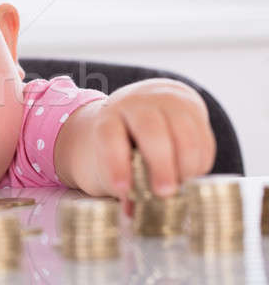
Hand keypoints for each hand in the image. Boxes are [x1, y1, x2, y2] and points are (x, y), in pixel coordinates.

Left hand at [93, 78, 215, 200]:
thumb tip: (133, 212)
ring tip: (180, 188)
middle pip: (151, 131)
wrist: (146, 102)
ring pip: (184, 134)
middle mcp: (138, 104)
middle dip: (160, 165)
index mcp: (110, 116)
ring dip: (185, 167)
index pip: (110, 136)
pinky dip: (200, 163)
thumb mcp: (114, 153)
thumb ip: (121, 179)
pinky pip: (203, 139)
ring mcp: (168, 102)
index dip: (116, 164)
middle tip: (164, 193)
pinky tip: (190, 175)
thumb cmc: (126, 138)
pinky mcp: (194, 108)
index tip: (122, 191)